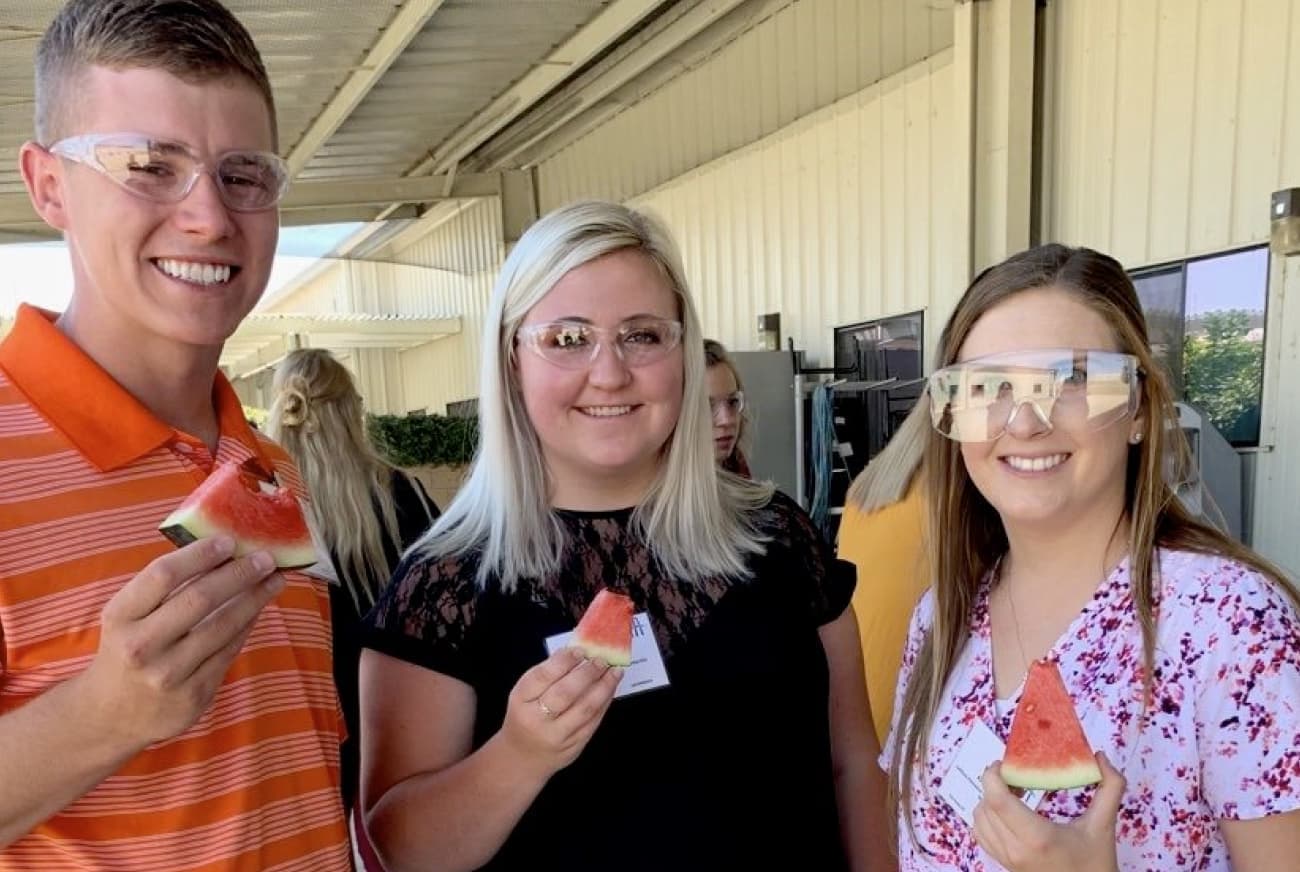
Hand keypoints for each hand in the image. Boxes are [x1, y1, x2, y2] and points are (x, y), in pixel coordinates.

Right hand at [77, 536, 283, 747]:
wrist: (110, 715)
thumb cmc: (127, 648)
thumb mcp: (128, 616)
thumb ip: (164, 587)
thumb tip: (222, 550)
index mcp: (120, 617)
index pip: (163, 575)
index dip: (200, 554)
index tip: (229, 540)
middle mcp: (141, 646)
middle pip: (199, 599)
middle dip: (239, 574)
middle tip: (266, 557)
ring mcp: (168, 674)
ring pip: (222, 627)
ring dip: (255, 599)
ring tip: (274, 580)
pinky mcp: (193, 696)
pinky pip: (229, 652)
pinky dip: (247, 626)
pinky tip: (259, 609)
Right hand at [498, 648, 621, 776]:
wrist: (523, 757)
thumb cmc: (525, 715)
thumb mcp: (525, 693)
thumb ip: (547, 674)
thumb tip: (577, 652)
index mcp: (521, 701)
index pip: (542, 677)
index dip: (563, 662)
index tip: (580, 650)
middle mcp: (537, 720)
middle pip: (565, 693)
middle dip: (587, 673)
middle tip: (601, 659)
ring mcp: (557, 737)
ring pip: (585, 709)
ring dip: (604, 687)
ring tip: (614, 671)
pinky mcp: (574, 747)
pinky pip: (593, 722)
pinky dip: (604, 703)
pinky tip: (610, 689)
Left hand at [973, 752, 1125, 871]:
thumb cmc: (1095, 863)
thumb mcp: (1104, 825)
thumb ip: (1110, 787)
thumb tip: (1101, 755)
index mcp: (1037, 837)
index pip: (996, 800)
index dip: (992, 776)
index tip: (1004, 763)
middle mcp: (1015, 849)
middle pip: (985, 805)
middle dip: (994, 784)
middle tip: (1014, 775)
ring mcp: (1007, 859)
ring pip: (979, 819)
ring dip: (990, 800)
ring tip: (1013, 792)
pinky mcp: (1004, 864)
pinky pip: (981, 834)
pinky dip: (987, 817)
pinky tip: (1008, 811)